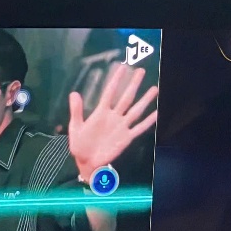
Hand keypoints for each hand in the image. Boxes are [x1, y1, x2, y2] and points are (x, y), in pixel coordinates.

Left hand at [68, 64, 157, 178]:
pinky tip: (156, 113)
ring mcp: (121, 127)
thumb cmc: (80, 144)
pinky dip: (148, 121)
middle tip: (141, 71)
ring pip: (135, 111)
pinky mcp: (126, 138)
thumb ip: (76, 111)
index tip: (122, 67)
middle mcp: (114, 117)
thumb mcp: (76, 127)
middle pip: (126, 98)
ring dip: (145, 100)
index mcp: (101, 112)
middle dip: (133, 85)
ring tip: (154, 89)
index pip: (110, 92)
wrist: (87, 163)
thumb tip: (73, 93)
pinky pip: (139, 128)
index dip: (116, 80)